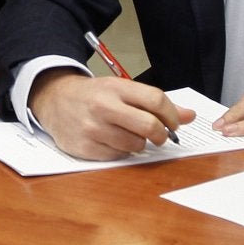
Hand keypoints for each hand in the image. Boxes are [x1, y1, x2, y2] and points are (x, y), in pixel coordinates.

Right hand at [29, 70, 195, 160]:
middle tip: (159, 135)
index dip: (172, 115)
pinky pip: (118, 156)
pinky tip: (112, 141)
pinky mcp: (85, 148)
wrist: (54, 100)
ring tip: (128, 134)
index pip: (156, 101)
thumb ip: (155, 103)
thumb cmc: (93, 95)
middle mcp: (104, 107)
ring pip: (136, 145)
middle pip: (149, 126)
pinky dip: (121, 151)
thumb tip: (189, 116)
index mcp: (116, 88)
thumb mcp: (122, 90)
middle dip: (161, 134)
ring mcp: (93, 129)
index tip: (173, 123)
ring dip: (139, 143)